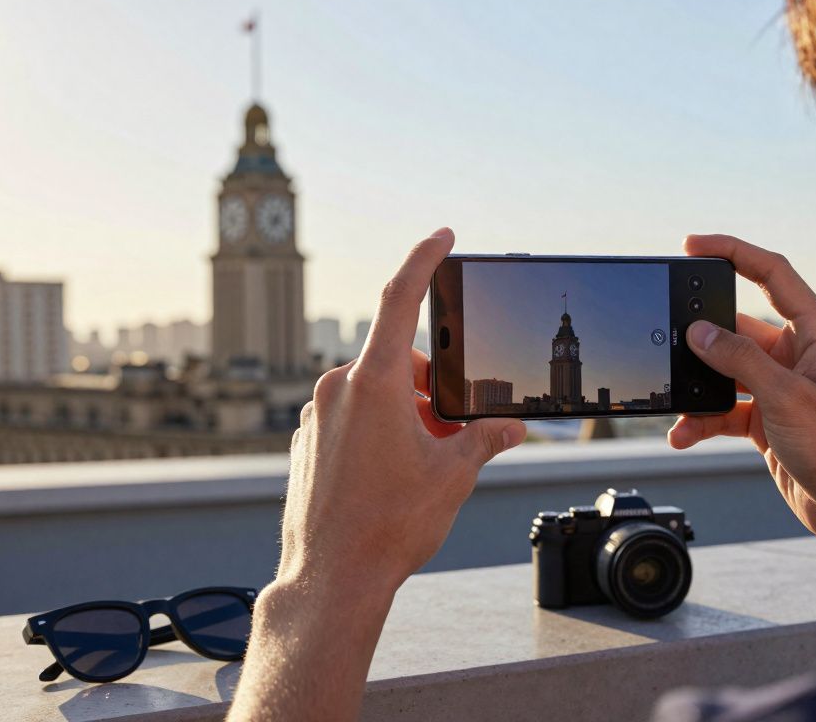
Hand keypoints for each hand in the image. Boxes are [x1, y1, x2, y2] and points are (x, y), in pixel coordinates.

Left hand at [278, 228, 526, 590]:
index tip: (442, 236)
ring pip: (374, 390)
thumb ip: (484, 438)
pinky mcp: (304, 440)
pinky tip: (391, 473)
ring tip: (424, 461)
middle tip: (454, 429)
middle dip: (432, 385)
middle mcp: (337, 388)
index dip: (423, 260)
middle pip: (398, 359)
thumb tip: (511, 426)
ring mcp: (314, 414)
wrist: (331, 578)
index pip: (401, 299)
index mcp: (374, 382)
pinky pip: (350, 416)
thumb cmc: (390, 526)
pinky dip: (378, 428)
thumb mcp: (453, 475)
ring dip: (406, 410)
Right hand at [668, 234, 815, 545]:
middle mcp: (799, 354)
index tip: (692, 246)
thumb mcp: (785, 398)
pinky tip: (684, 434)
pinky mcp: (769, 420)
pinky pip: (726, 408)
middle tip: (668, 336)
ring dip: (699, 388)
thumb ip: (739, 359)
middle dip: (702, 337)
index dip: (732, 252)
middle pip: (738, 326)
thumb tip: (698, 331)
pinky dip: (703, 420)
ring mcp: (782, 388)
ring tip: (676, 403)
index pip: (771, 273)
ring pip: (726, 372)